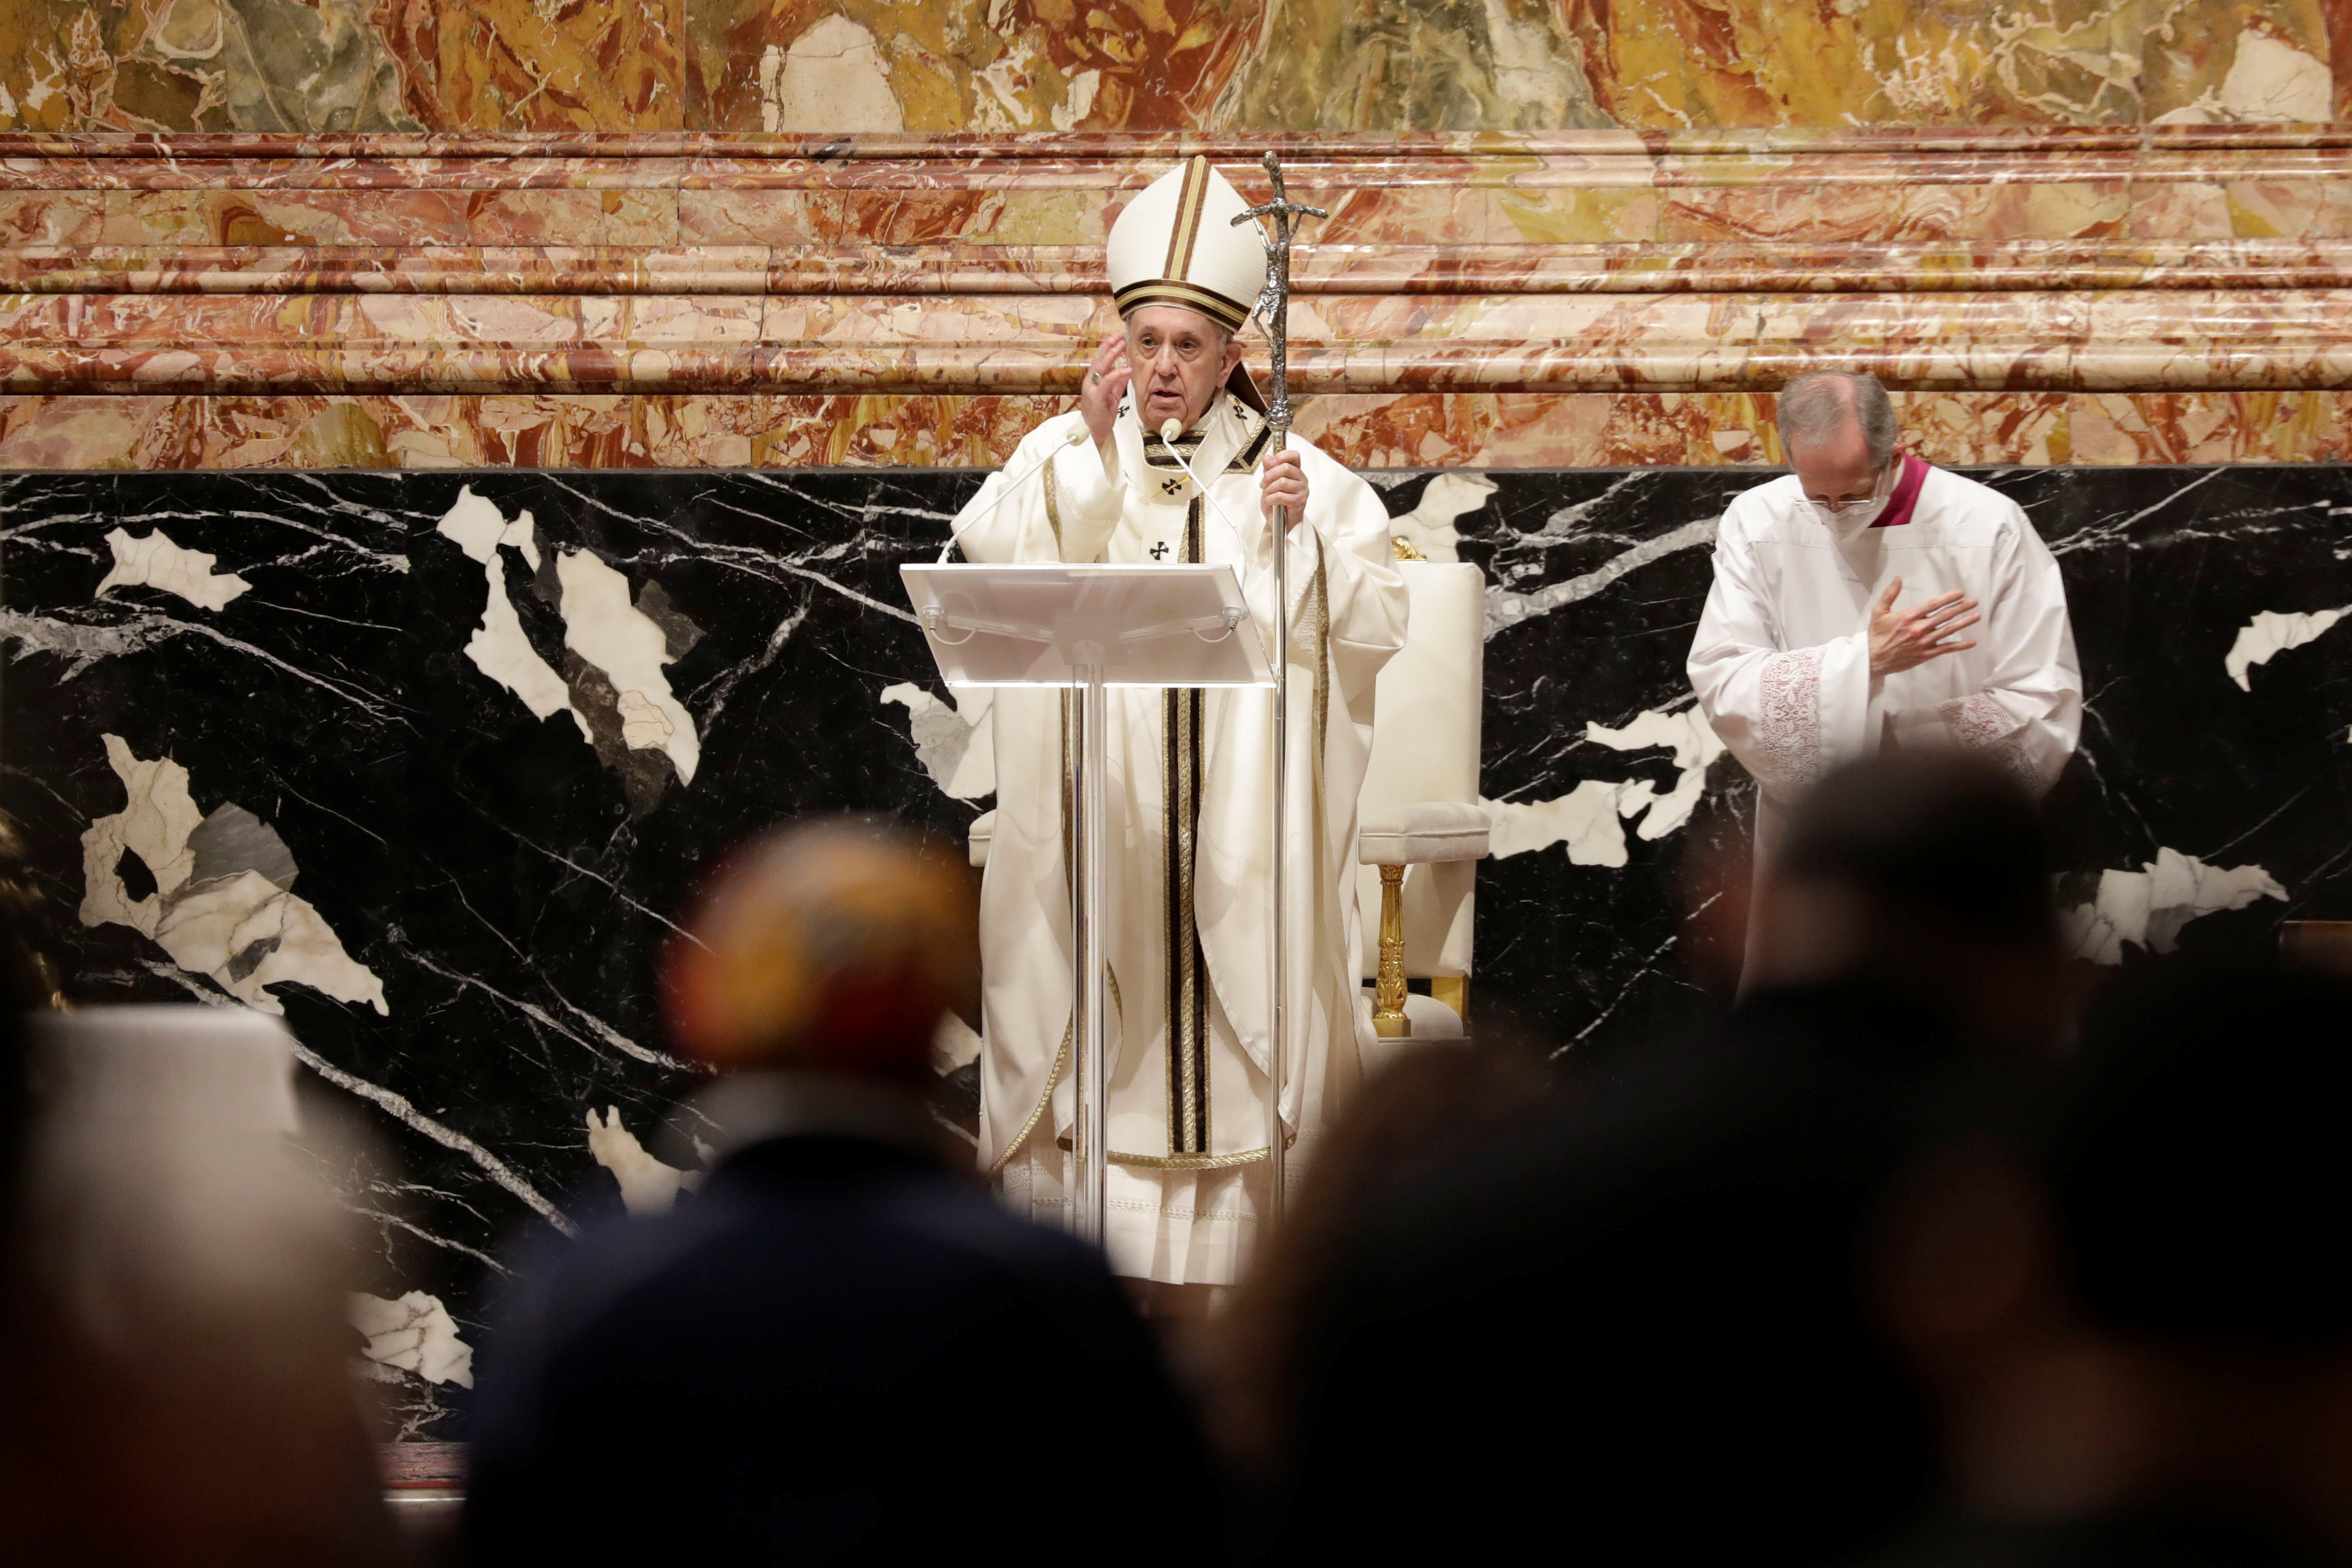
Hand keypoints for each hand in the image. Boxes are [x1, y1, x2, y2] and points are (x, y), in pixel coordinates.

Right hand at [1079, 333, 1129, 449]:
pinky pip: (1106, 382)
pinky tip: (1126, 369)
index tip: (1119, 338)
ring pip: (1101, 366)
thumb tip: (1125, 371)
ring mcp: (1091, 388)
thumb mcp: (1112, 396)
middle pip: (1099, 358)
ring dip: (1112, 354)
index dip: (1109, 347)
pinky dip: (1117, 374)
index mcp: (1094, 380)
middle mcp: (1090, 381)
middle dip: (1109, 345)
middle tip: (1120, 335)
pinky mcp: (1095, 397)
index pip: (1101, 359)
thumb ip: (1117, 384)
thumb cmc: (1100, 416)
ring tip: (1122, 345)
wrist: (1092, 433)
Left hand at [1259, 447, 1307, 531]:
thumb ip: (1269, 470)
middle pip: (1286, 468)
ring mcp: (1302, 490)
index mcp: (1295, 470)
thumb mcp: (1269, 483)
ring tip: (1268, 494)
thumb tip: (1267, 458)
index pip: (1294, 455)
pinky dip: (1271, 499)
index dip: (1281, 456)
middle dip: (1270, 475)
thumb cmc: (1276, 501)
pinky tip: (1270, 502)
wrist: (1279, 521)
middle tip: (1263, 483)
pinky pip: (1281, 496)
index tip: (1270, 463)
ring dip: (1270, 489)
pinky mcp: (1300, 501)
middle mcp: (1302, 478)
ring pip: (1282, 482)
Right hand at [1869, 576, 1978, 677]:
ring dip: (1964, 622)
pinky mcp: (1925, 654)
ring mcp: (1923, 642)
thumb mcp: (1879, 611)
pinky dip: (1959, 646)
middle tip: (1974, 601)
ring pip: (1948, 630)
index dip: (1948, 598)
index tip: (1960, 593)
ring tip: (1976, 616)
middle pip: (1944, 616)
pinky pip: (1945, 649)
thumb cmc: (1876, 635)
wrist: (1872, 659)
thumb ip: (1890, 594)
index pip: (1932, 604)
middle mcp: (1918, 629)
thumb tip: (1898, 578)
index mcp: (1908, 617)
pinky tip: (1971, 642)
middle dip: (1961, 608)